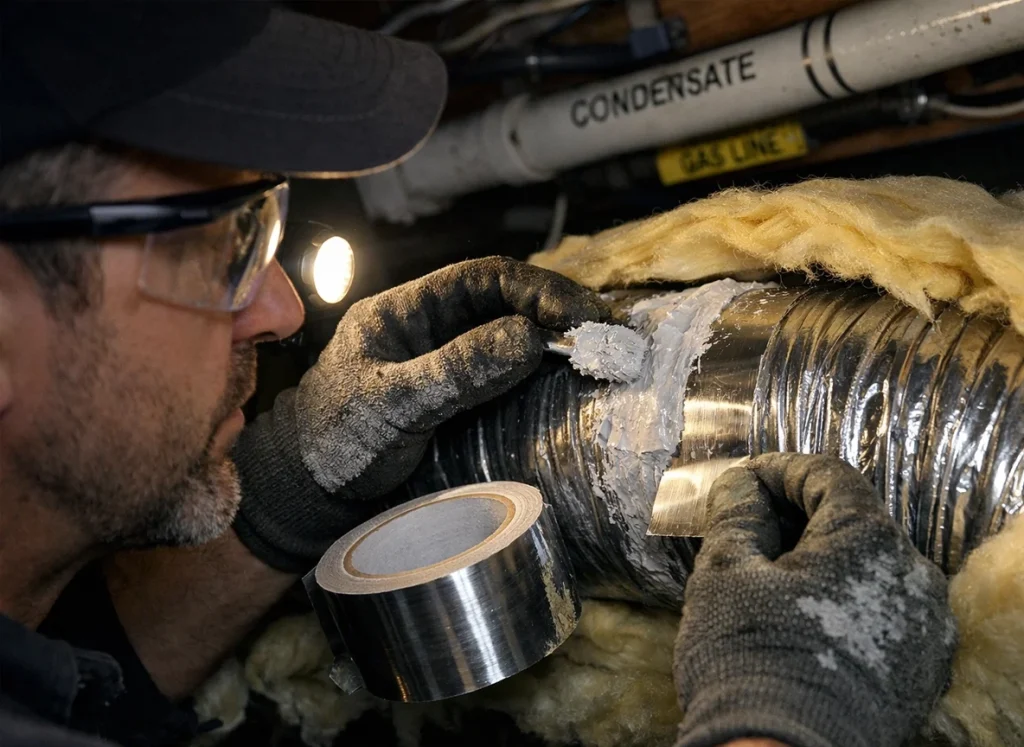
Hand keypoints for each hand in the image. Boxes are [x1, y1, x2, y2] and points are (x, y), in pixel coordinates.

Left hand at [232, 257, 607, 571]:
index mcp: (404, 310)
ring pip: (510, 337)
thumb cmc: (334, 443)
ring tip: (601, 355)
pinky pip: (505, 375)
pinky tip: (568, 384)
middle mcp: (429, 327)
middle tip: (607, 336)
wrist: (308, 494)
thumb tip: (529, 337)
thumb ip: (454, 370)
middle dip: (557, 312)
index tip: (579, 316)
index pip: (483, 278)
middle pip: (505, 303)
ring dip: (554, 343)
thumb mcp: (391, 404)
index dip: (537, 289)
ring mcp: (444, 362)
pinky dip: (539, 375)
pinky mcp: (456, 398)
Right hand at [673, 453, 954, 746]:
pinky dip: (848, 601)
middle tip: (751, 527)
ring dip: (826, 560)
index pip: (828, 475)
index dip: (780, 470)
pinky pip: (886, 612)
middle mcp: (914, 575)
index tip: (745, 480)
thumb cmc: (748, 656)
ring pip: (872, 568)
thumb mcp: (725, 571)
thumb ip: (738, 514)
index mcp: (868, 539)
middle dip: (801, 516)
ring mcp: (927, 627)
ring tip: (774, 577)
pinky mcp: (924, 670)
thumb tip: (742, 484)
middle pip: (855, 520)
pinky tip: (806, 618)